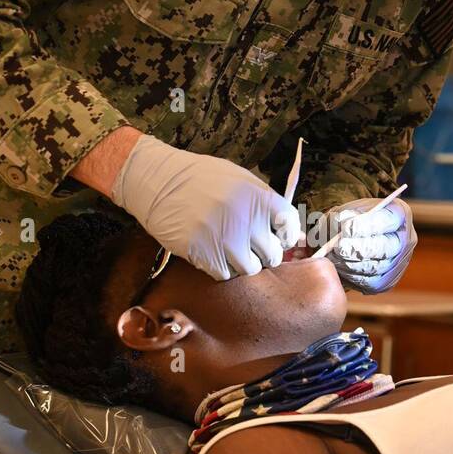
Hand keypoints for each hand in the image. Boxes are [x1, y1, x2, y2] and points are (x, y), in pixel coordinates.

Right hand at [111, 135, 300, 279]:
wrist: (158, 181)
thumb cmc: (201, 179)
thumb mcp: (239, 180)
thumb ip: (265, 203)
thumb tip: (294, 232)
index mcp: (258, 196)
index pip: (290, 225)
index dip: (285, 235)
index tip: (277, 237)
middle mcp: (246, 218)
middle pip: (273, 254)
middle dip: (264, 253)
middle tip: (250, 247)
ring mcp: (225, 238)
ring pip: (250, 269)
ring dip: (242, 263)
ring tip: (229, 249)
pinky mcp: (204, 254)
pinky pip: (225, 274)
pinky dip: (221, 268)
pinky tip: (212, 252)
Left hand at [325, 197, 416, 293]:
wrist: (355, 238)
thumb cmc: (351, 220)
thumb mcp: (347, 210)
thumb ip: (342, 216)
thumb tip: (339, 223)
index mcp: (399, 215)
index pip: (388, 220)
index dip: (367, 225)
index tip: (346, 228)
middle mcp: (405, 240)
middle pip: (385, 247)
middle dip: (358, 248)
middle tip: (339, 247)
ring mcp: (398, 263)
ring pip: (376, 268)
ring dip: (351, 264)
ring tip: (333, 257)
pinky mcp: (387, 282)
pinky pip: (370, 283)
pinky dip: (352, 277)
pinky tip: (339, 268)